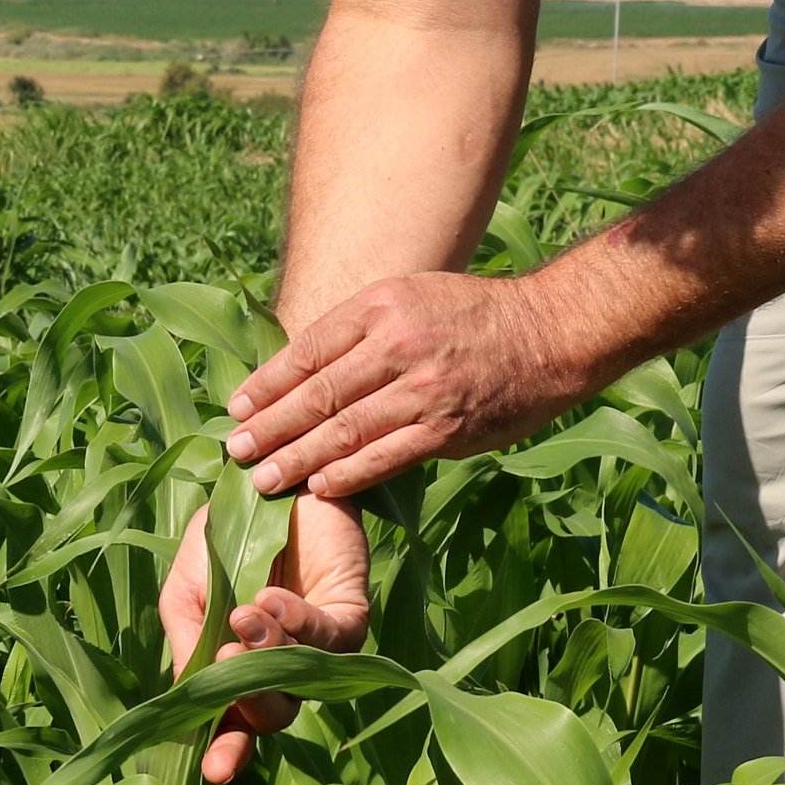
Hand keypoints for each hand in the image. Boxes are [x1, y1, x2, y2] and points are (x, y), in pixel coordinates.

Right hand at [159, 492, 371, 784]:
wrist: (269, 481)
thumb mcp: (188, 591)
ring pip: (298, 679)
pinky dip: (297, 622)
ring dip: (268, 651)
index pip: (232, 723)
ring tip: (246, 612)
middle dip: (246, 694)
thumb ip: (188, 641)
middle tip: (228, 652)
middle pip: (270, 715)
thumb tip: (193, 694)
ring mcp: (316, 648)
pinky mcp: (348, 617)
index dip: (224, 750)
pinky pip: (329, 640)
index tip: (215, 771)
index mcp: (235, 668)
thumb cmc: (226, 535)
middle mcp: (280, 667)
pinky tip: (271, 599)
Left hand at [227, 271, 596, 500]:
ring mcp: (423, 388)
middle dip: (270, 426)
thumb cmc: (475, 316)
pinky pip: (386, 457)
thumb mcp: (413, 296)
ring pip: (345, 430)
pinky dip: (348, 475)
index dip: (267, 383)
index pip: (308, 350)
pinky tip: (319, 487)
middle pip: (318, 393)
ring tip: (263, 478)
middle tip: (234, 449)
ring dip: (297, 458)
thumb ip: (362, 329)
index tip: (237, 408)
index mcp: (382, 306)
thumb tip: (303, 367)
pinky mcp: (447, 428)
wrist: (549, 333)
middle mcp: (398, 343)